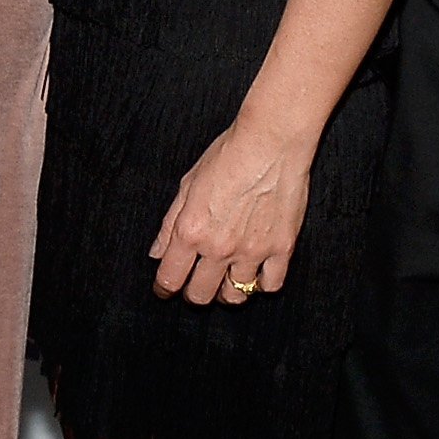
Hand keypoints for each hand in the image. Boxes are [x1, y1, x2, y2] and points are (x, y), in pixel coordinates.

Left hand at [148, 116, 313, 305]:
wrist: (271, 142)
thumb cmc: (228, 155)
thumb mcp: (188, 184)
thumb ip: (170, 223)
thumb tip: (157, 253)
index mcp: (191, 230)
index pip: (170, 278)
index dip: (164, 288)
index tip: (165, 290)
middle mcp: (219, 247)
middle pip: (201, 295)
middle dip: (194, 294)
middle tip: (196, 285)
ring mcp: (252, 251)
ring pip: (236, 296)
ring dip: (227, 292)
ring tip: (226, 280)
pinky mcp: (281, 248)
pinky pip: (270, 285)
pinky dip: (262, 283)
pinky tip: (256, 273)